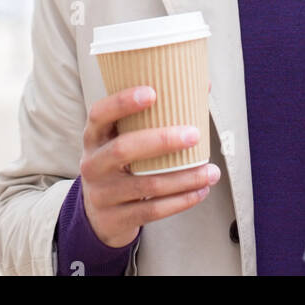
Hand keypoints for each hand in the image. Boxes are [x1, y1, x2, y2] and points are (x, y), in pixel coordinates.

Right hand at [80, 84, 220, 247]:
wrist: (99, 214)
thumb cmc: (121, 163)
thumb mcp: (123, 138)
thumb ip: (154, 114)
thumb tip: (202, 85)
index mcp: (94, 136)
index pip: (99, 114)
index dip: (122, 102)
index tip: (152, 92)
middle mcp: (93, 163)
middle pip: (123, 150)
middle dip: (161, 141)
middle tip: (194, 134)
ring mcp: (102, 194)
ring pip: (145, 185)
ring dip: (183, 178)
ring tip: (211, 171)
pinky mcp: (115, 219)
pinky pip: (151, 210)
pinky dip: (180, 201)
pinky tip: (200, 191)